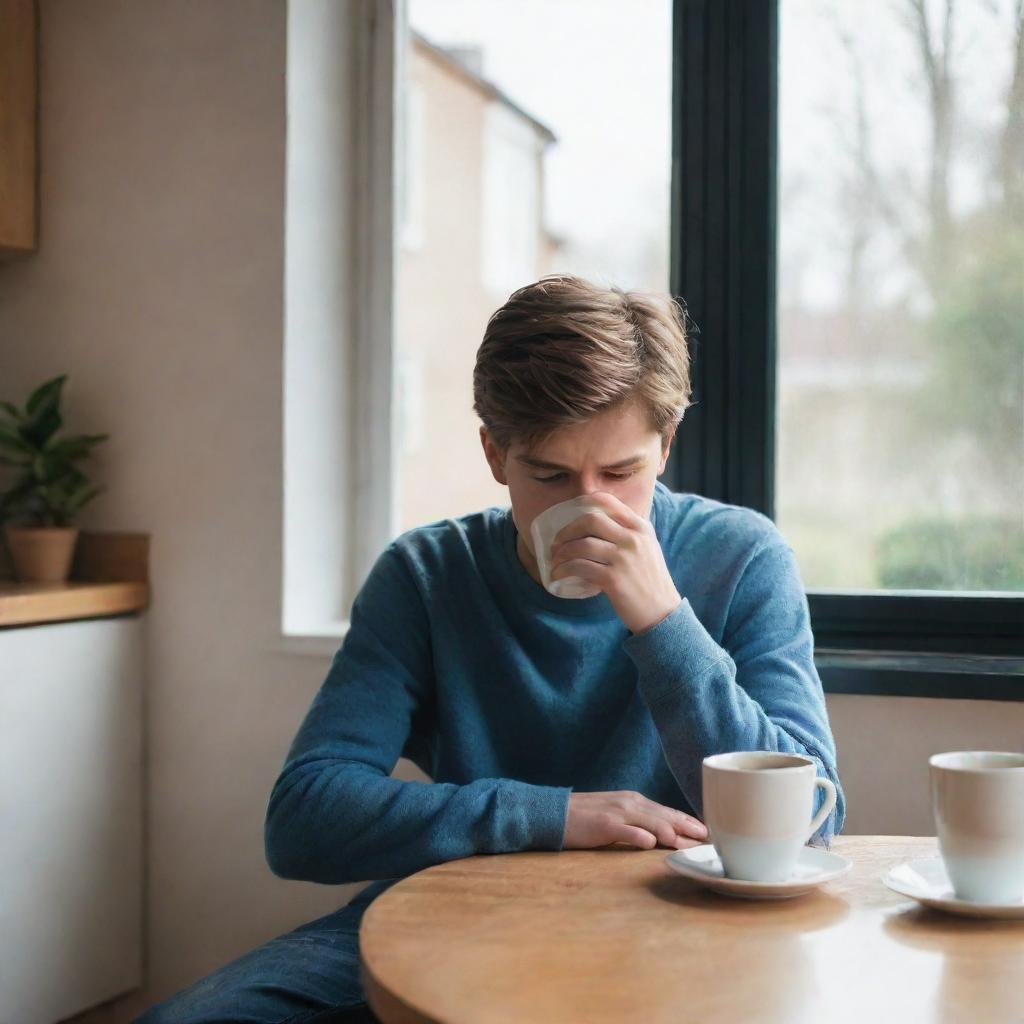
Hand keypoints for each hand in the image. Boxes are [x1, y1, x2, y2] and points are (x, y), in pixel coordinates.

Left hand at [548, 491, 681, 633]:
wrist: (661, 612)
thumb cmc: (650, 580)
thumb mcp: (646, 547)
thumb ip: (627, 533)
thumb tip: (595, 522)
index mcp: (640, 527)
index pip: (609, 502)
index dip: (584, 502)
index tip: (569, 511)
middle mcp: (633, 539)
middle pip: (591, 520)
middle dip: (567, 530)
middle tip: (557, 542)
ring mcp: (623, 559)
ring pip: (582, 545)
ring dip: (562, 552)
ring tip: (555, 560)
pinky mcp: (613, 579)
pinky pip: (580, 567)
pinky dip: (564, 570)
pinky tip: (557, 575)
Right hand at [563, 790, 707, 849]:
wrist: (556, 812)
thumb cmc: (587, 818)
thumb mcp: (617, 815)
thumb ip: (639, 822)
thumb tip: (664, 836)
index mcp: (635, 801)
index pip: (667, 812)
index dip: (688, 821)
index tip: (707, 832)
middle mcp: (629, 803)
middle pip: (664, 815)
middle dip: (687, 826)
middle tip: (708, 838)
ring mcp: (617, 813)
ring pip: (650, 821)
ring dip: (670, 831)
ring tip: (687, 842)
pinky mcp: (603, 825)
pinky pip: (625, 830)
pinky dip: (639, 836)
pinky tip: (651, 843)